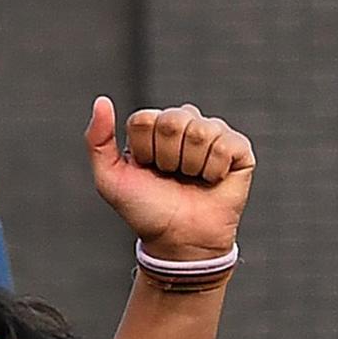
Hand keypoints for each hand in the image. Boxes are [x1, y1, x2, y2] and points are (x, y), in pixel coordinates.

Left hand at [85, 98, 253, 265]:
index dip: (142, 150)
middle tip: (169, 176)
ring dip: (189, 165)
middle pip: (173, 120)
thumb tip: (102, 100)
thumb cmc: (144, 208)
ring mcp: (214, 134)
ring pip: (200, 132)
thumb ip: (98, 140)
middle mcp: (186, 124)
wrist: (176, 238)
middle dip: (165, 157)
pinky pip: (226, 144)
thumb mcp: (110, 178)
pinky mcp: (239, 149)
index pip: (145, 119)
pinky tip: (211, 180)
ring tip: (189, 179)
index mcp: (154, 127)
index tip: (146, 169)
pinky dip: (213, 170)